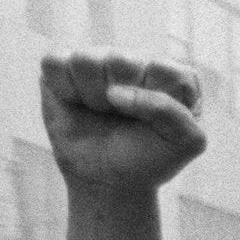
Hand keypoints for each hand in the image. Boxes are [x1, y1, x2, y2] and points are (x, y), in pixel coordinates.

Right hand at [38, 52, 207, 192]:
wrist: (109, 180)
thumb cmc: (149, 158)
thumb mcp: (184, 143)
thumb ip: (172, 113)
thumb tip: (115, 92)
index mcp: (172, 74)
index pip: (161, 68)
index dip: (152, 100)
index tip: (152, 123)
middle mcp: (136, 60)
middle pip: (120, 60)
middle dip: (118, 100)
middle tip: (121, 118)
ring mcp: (98, 59)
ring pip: (85, 60)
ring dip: (91, 96)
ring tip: (101, 111)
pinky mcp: (63, 65)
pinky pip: (54, 63)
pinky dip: (64, 90)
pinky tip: (77, 103)